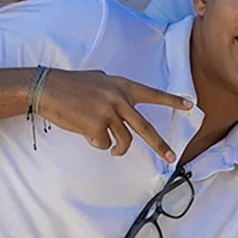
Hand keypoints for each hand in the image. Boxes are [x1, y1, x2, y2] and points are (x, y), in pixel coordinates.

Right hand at [37, 69, 188, 159]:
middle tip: (171, 157)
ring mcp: (108, 113)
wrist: (46, 88)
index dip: (172, 101)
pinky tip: (86, 134)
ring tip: (112, 149)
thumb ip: (116, 92)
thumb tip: (125, 106)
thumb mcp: (99, 81)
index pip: (153, 94)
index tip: (190, 106)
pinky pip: (103, 144)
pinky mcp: (95, 127)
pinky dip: (97, 143)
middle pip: (145, 128)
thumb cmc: (71, 85)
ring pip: (123, 141)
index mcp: (122, 86)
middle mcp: (119, 99)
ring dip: (118, 149)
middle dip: (160, 145)